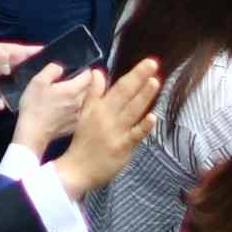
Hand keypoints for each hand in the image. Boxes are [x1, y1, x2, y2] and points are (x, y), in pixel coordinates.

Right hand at [15, 54, 163, 193]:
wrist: (76, 169)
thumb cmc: (82, 140)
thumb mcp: (84, 113)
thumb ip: (93, 93)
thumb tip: (98, 72)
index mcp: (99, 107)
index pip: (119, 86)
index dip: (134, 74)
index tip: (148, 62)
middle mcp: (108, 116)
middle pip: (126, 94)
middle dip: (139, 78)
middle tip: (153, 64)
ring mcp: (117, 132)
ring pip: (132, 111)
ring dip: (144, 96)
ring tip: (155, 82)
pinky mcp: (123, 148)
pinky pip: (134, 135)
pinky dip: (143, 126)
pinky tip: (153, 117)